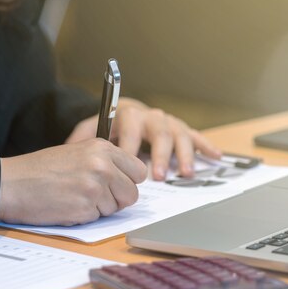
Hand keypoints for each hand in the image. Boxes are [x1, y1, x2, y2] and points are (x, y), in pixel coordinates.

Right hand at [0, 139, 146, 225]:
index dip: (128, 181)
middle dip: (116, 199)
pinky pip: (98, 218)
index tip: (115, 185)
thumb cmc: (40, 170)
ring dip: (99, 208)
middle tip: (92, 195)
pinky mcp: (85, 207)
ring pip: (116, 208)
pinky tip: (66, 205)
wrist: (11, 184)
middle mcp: (102, 165)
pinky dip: (84, 216)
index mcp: (102, 148)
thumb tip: (129, 179)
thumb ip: (104, 162)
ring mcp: (94, 186)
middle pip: (132, 193)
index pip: (139, 170)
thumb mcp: (76, 153)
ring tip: (73, 196)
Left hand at [65, 98, 221, 179]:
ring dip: (183, 154)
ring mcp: (168, 122)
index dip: (132, 147)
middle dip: (160, 155)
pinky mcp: (181, 129)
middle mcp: (151, 115)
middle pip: (159, 132)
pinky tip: (216, 157)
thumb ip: (82, 140)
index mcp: (128, 114)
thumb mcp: (90, 130)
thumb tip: (71, 151)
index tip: (132, 166)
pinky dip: (206, 146)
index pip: (131, 129)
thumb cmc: (108, 128)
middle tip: (159, 176)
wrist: (124, 112)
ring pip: (178, 135)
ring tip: (185, 174)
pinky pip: (195, 136)